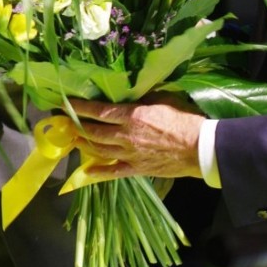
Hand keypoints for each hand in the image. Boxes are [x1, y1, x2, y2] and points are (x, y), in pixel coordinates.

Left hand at [70, 97, 205, 179]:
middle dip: (77, 126)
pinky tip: (86, 171)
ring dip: (84, 144)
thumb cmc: (184, 119)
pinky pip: (113, 172)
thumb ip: (142, 98)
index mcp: (132, 116)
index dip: (80, 108)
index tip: (65, 104)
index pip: (98, 111)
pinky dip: (98, 171)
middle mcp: (126, 136)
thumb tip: (129, 94)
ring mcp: (130, 154)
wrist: (201, 148)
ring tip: (73, 139)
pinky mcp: (137, 169)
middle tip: (65, 122)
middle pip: (94, 132)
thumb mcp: (162, 99)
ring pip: (100, 150)